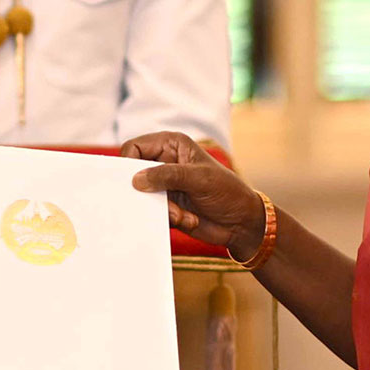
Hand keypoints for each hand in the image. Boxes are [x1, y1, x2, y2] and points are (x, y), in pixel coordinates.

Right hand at [121, 131, 265, 258]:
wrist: (240, 223)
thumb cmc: (227, 191)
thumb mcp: (199, 178)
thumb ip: (167, 175)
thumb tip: (136, 180)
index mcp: (171, 145)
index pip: (135, 147)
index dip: (129, 162)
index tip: (135, 181)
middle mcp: (164, 163)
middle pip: (133, 173)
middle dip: (147, 192)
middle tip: (165, 202)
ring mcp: (163, 186)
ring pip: (141, 197)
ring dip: (162, 208)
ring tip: (183, 214)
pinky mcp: (165, 206)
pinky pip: (150, 213)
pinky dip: (167, 218)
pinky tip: (188, 219)